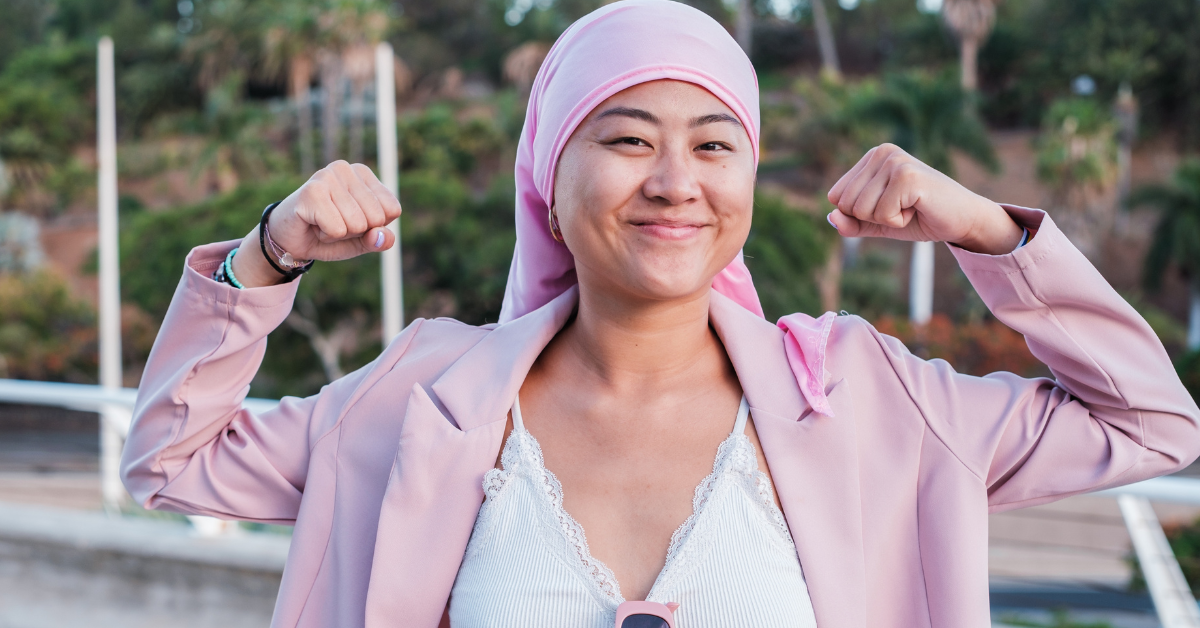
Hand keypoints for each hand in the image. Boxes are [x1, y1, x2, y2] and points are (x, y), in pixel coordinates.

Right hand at [231, 161, 401, 286]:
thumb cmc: (329, 234)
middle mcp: (347, 168)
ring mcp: (328, 176)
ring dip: (339, 234)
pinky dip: (326, 236)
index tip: (350, 221)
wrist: (289, 240)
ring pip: (357, 224)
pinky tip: (313, 224)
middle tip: (333, 223)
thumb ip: (379, 239)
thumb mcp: (361, 241)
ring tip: (322, 222)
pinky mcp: (312, 191)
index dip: (374, 226)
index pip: (392, 209)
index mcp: (364, 174)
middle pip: (376, 218)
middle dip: (356, 231)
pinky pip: (337, 229)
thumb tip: (382, 236)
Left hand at [826, 144, 1022, 254]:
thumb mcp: (877, 222)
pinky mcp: (907, 176)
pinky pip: (881, 214)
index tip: (889, 205)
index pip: (836, 196)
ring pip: (862, 210)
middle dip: (873, 217)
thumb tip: (831, 216)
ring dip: (887, 219)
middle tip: (902, 208)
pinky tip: (918, 208)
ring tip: (910, 207)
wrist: (961, 220)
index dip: (860, 213)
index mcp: (871, 157)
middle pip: (846, 203)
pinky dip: (899, 221)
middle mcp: (882, 153)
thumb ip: (851, 222)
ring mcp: (895, 162)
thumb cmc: (919, 217)